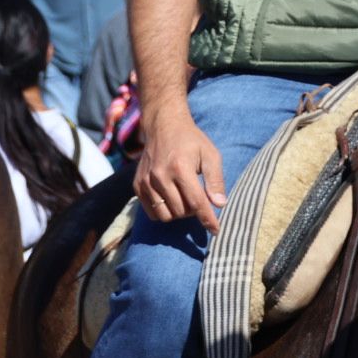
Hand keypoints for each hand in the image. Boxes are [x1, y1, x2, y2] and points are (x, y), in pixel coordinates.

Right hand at [134, 99, 226, 230]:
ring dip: (179, 213)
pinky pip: (152, 213)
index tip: (216, 231)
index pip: (196, 202)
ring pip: (166, 216)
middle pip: (181, 211)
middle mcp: (160, 176)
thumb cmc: (191, 141)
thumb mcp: (210, 154)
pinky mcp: (138, 185)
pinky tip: (171, 198)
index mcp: (180, 167)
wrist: (163, 126)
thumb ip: (215, 180)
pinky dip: (164, 212)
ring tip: (185, 197)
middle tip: (198, 197)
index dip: (208, 219)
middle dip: (194, 211)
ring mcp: (146, 181)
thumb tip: (220, 205)